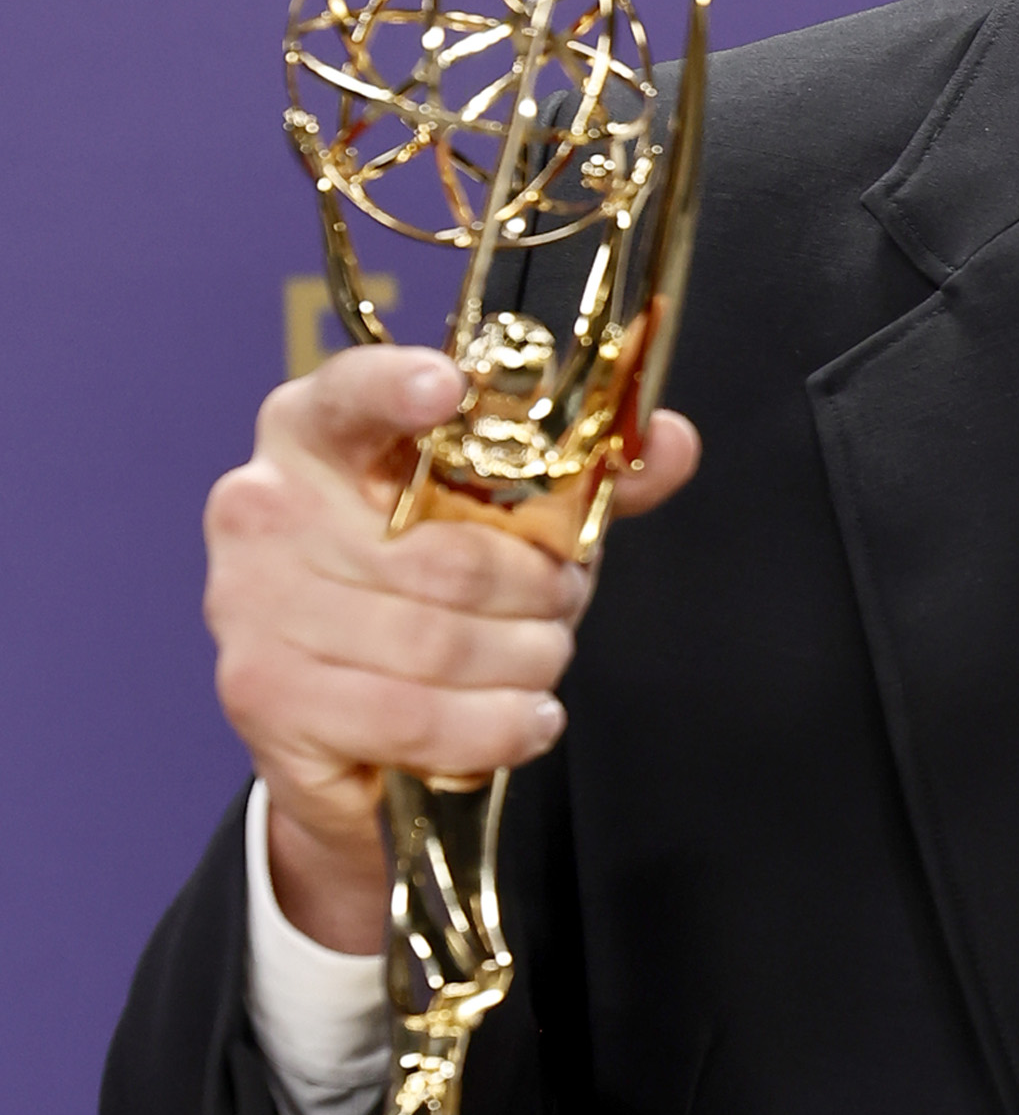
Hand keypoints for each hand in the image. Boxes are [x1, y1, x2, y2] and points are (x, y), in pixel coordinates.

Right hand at [204, 346, 699, 954]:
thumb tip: (669, 442)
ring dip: (527, 663)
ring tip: (543, 663)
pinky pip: (413, 717)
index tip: (448, 388)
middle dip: (540, 593)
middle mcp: (265, 507)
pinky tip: (526, 718)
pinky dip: (492, 726)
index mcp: (315, 434)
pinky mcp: (264, 695)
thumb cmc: (418, 595)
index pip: (350, 394)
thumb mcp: (496, 523)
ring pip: (439, 643)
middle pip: (447, 557)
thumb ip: (581, 481)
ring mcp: (252, 604)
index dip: (400, 389)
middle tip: (563, 605)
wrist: (336, 725)